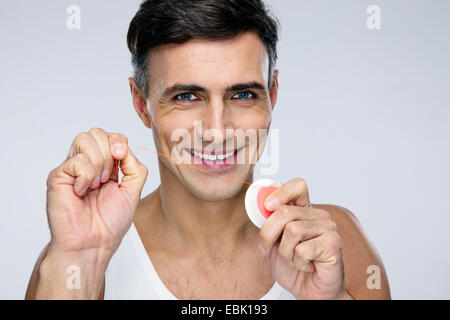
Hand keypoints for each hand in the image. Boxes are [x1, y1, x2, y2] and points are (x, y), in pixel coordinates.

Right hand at [46, 127, 147, 259]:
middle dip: (109, 151)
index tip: (122, 160)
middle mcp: (87, 164)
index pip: (111, 137)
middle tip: (108, 177)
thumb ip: (134, 167)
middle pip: (97, 132)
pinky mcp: (59, 176)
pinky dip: (86, 177)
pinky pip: (77, 160)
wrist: (93, 243)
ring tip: (97, 184)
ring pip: (85, 138)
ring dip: (98, 162)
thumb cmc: (109, 223)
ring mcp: (72, 169)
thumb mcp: (133, 191)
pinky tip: (82, 192)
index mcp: (105, 166)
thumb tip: (125, 148)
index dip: (119, 143)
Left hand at [258, 178, 350, 299]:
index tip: (268, 205)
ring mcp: (328, 227)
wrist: (310, 292)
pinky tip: (307, 266)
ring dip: (285, 252)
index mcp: (305, 211)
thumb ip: (270, 223)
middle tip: (268, 248)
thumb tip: (261, 207)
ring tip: (295, 259)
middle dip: (268, 233)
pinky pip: (302, 249)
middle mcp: (318, 216)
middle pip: (285, 211)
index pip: (298, 186)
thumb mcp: (274, 242)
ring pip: (292, 230)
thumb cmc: (293, 267)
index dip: (281, 192)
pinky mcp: (333, 243)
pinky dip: (298, 263)